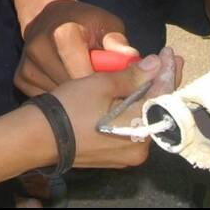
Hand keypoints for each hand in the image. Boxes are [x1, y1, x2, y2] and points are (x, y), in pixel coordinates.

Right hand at [15, 0, 136, 95]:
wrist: (46, 14)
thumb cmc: (84, 20)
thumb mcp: (106, 24)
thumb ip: (119, 44)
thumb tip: (138, 63)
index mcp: (63, 34)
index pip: (86, 75)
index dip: (102, 88)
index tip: (114, 92)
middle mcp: (39, 50)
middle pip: (71, 90)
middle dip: (90, 97)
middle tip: (102, 95)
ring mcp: (27, 66)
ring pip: (59, 99)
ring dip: (75, 102)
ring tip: (86, 93)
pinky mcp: (20, 79)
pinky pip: (47, 99)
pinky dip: (60, 101)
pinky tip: (67, 92)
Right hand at [48, 52, 182, 169]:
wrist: (38, 137)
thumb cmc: (70, 107)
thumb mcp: (101, 85)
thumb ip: (133, 76)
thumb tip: (156, 64)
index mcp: (140, 131)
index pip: (162, 96)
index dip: (168, 72)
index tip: (171, 53)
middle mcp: (139, 149)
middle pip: (155, 109)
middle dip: (159, 83)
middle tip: (164, 60)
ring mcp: (126, 156)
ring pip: (144, 118)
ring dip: (147, 95)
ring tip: (151, 72)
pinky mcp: (114, 156)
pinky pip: (132, 127)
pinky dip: (134, 109)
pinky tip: (133, 93)